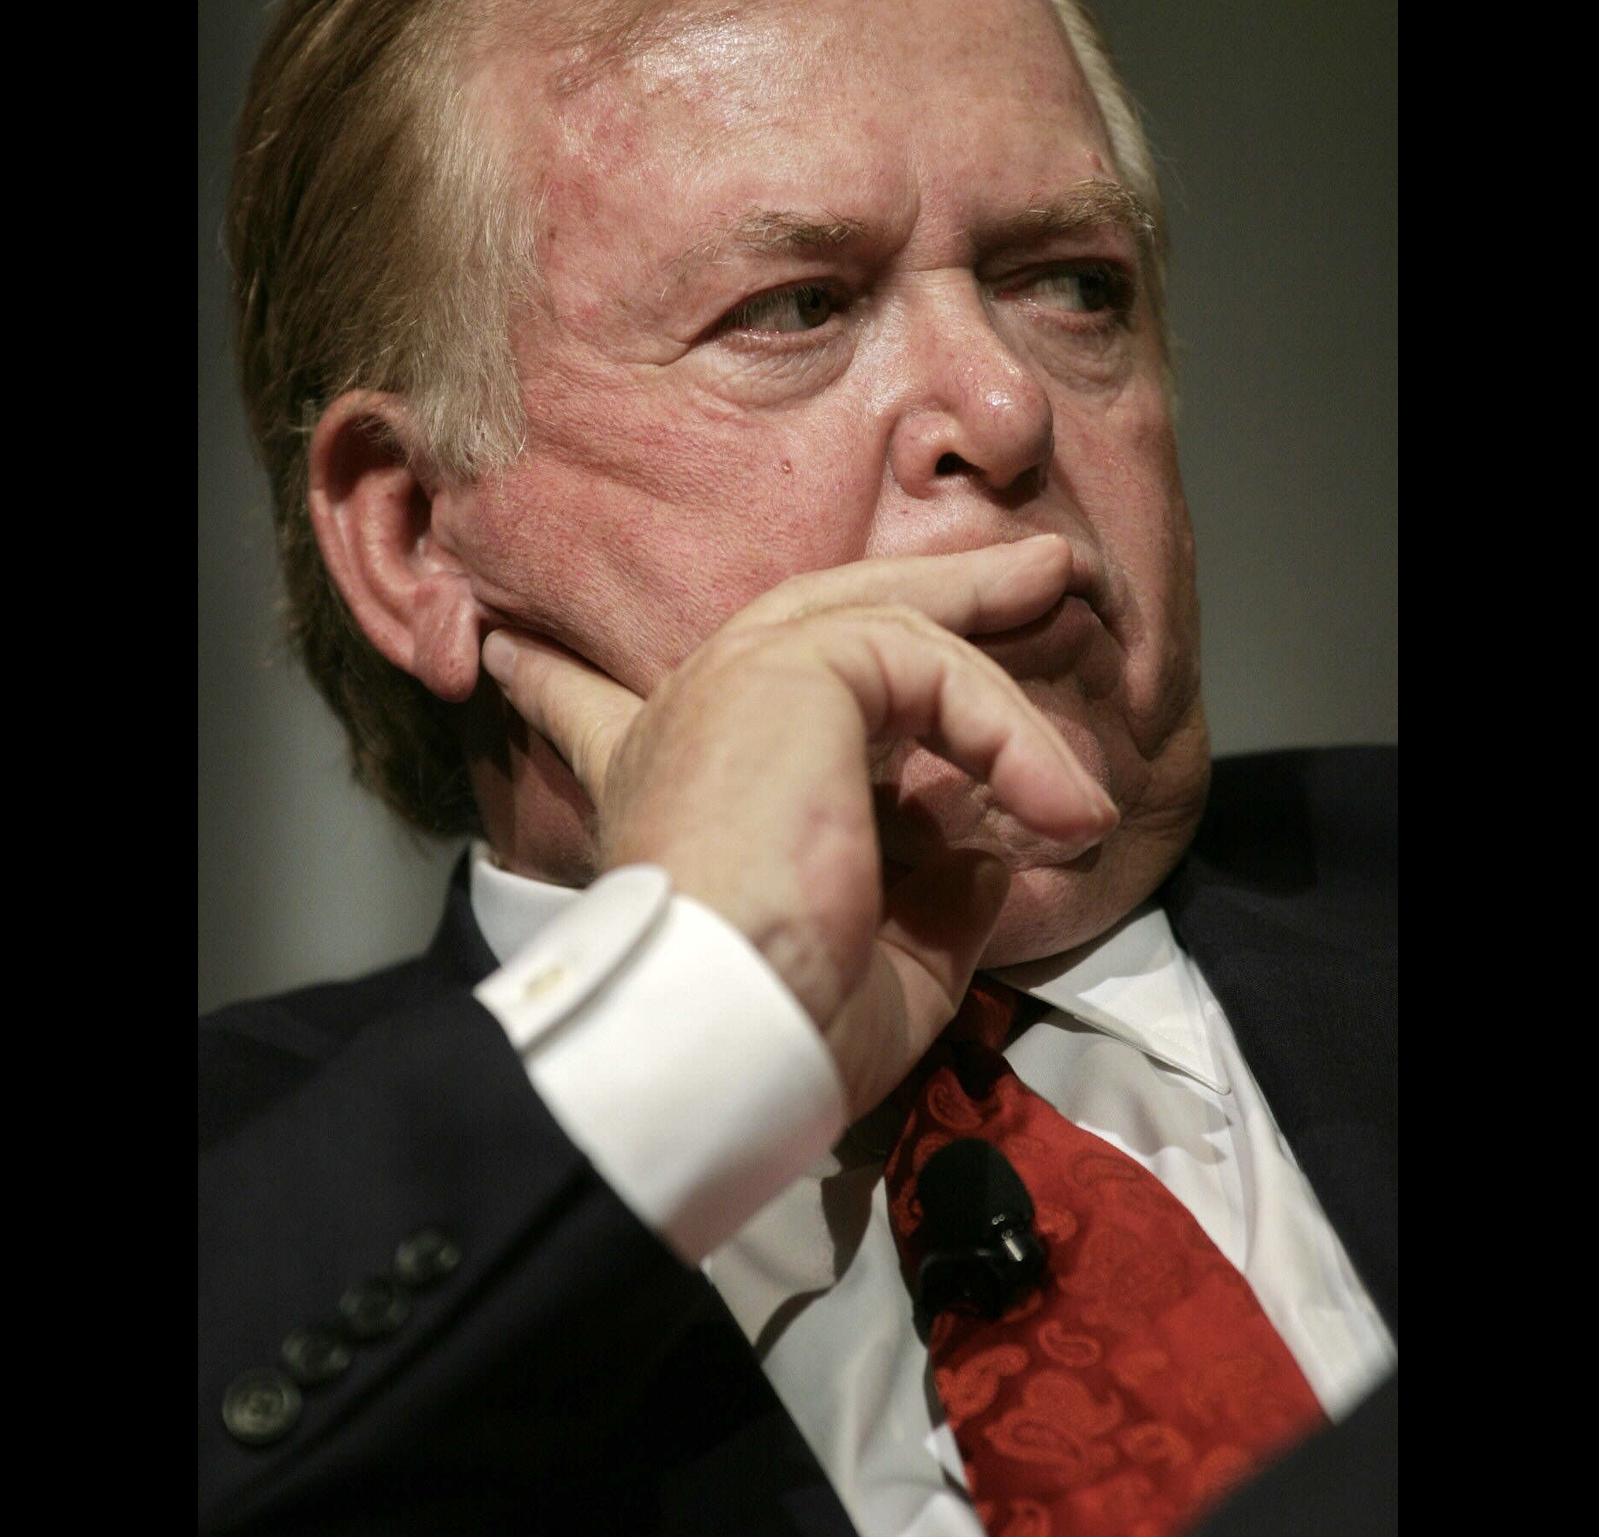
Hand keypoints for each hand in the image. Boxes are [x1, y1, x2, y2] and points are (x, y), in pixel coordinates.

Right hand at [479, 536, 1119, 1117]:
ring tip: (1087, 746)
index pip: (603, 718)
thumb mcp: (880, 971)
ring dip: (1009, 685)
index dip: (561, 688)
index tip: (510, 660)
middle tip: (1036, 571)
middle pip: (822, 617)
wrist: (723, 1026)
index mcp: (678, 794)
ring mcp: (736, 680)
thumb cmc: (776, 1023)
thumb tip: (986, 857)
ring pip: (897, 628)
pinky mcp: (791, 670)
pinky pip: (930, 667)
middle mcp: (688, 721)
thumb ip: (932, 908)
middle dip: (942, 593)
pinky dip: (1009, 733)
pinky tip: (1060, 809)